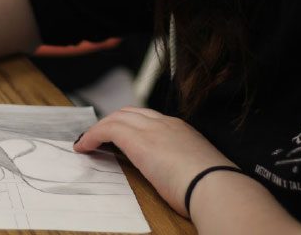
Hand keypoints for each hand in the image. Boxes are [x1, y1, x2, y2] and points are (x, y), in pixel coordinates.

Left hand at [74, 107, 232, 216]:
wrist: (215, 186)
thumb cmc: (211, 187)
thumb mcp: (196, 170)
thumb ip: (182, 166)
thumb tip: (176, 177)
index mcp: (181, 129)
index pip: (150, 118)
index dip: (131, 124)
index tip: (122, 136)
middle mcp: (166, 123)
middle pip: (130, 112)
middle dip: (113, 122)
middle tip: (99, 137)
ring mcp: (152, 129)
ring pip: (118, 117)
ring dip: (100, 128)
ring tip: (87, 142)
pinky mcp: (137, 140)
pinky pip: (107, 129)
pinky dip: (93, 135)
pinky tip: (85, 147)